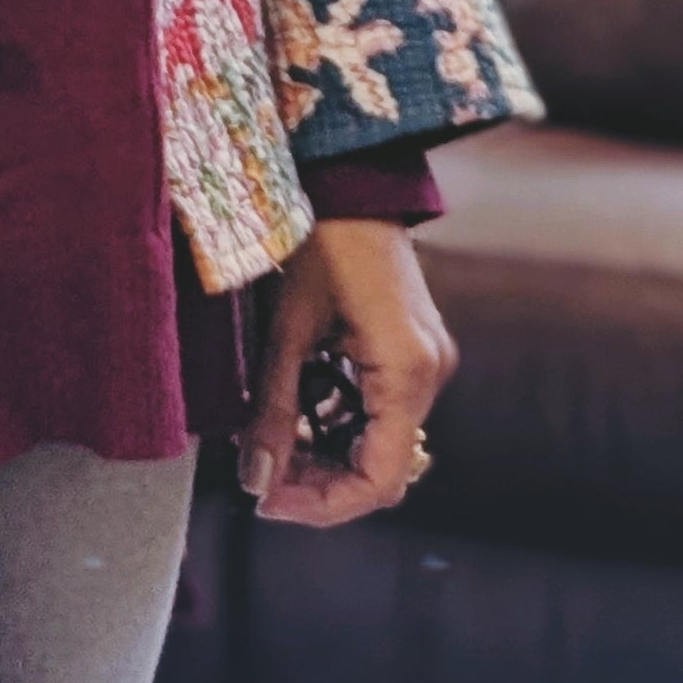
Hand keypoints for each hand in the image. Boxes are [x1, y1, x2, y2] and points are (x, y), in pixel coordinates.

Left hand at [238, 221, 456, 526]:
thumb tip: (253, 482)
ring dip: (323, 448)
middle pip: (380, 465)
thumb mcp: (285, 330)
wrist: (350, 177)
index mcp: (407, 372)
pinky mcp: (412, 347)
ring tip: (266, 435)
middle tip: (257, 473)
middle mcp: (429, 374)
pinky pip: (378, 406)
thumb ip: (271, 411)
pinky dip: (336, 417)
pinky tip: (293, 404)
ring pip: (377, 439)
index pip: (379, 480)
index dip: (323, 504)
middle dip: (317, 478)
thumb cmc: (317, 240)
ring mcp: (424, 360)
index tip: (267, 502)